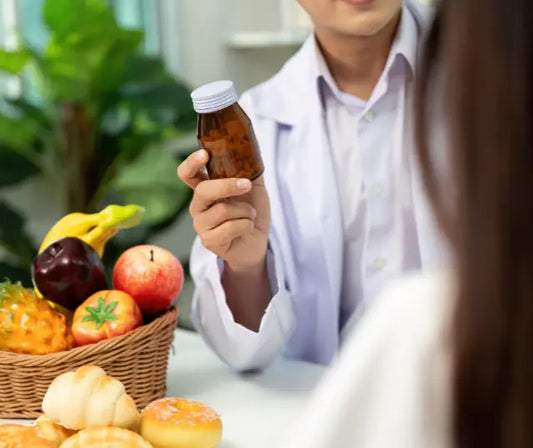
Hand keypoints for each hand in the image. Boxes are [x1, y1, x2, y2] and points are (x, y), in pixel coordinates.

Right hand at [178, 150, 270, 271]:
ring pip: (222, 210)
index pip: (187, 174)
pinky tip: (247, 228)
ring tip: (250, 215)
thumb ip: (250, 169)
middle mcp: (198, 205)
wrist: (257, 242)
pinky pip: (229, 228)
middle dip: (228, 186)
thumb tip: (252, 147)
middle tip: (247, 185)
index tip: (204, 155)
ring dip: (245, 211)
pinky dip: (246, 225)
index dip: (191, 163)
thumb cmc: (251, 213)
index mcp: (205, 189)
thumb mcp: (254, 187)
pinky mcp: (208, 241)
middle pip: (204, 190)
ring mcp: (201, 224)